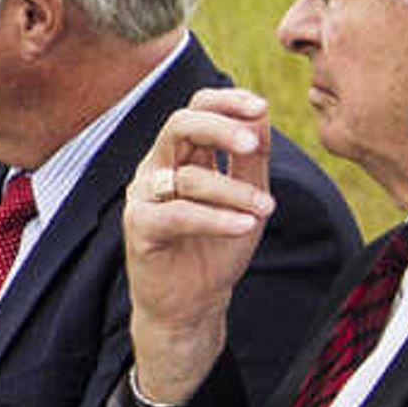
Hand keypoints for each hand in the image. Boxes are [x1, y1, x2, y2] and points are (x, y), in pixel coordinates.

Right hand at [120, 87, 277, 406]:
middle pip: (179, 125)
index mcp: (179, 155)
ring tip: (267, 208)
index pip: (195, 108)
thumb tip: (261, 114)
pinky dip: (215, 218)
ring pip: (186, 176)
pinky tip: (245, 225)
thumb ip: (251, 159)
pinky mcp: (140, 228)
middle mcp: (156, 168)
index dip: (226, 101)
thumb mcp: (245, 197)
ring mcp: (144, 197)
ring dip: (233, 190)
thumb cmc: (215, 249)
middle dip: (219, 129)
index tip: (262, 106)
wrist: (192, 305)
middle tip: (253, 145)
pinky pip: (178, 214)